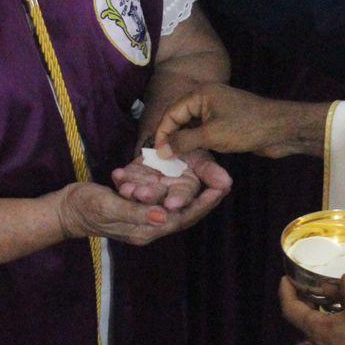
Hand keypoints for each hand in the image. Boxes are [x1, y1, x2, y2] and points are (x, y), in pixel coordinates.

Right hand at [52, 177, 226, 246]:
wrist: (64, 211)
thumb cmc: (84, 208)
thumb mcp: (108, 207)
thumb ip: (135, 213)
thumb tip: (164, 216)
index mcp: (144, 230)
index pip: (182, 218)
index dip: (202, 204)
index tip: (221, 189)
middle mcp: (148, 229)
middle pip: (184, 215)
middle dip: (205, 199)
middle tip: (225, 181)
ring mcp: (143, 221)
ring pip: (175, 207)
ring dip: (193, 194)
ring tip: (212, 179)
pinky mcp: (137, 211)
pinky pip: (162, 201)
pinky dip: (174, 190)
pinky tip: (184, 178)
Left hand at [111, 148, 231, 212]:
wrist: (168, 141)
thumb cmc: (189, 153)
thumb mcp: (202, 159)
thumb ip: (210, 172)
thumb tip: (227, 183)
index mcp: (185, 195)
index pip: (184, 202)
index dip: (179, 201)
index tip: (172, 203)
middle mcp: (166, 199)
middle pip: (158, 203)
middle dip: (150, 198)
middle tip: (142, 193)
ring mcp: (147, 193)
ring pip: (139, 198)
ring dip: (132, 193)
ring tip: (127, 187)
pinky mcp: (131, 184)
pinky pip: (124, 184)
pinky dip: (121, 179)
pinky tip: (117, 174)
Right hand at [153, 83, 325, 159]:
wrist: (281, 129)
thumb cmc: (246, 127)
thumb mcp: (211, 135)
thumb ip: (184, 141)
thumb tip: (161, 150)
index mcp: (200, 94)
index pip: (172, 113)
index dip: (162, 133)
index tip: (157, 154)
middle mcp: (206, 99)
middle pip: (180, 118)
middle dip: (171, 137)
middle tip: (165, 160)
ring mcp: (217, 110)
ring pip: (192, 127)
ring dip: (184, 142)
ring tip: (176, 161)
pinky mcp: (225, 123)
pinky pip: (204, 132)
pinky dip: (197, 143)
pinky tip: (193, 156)